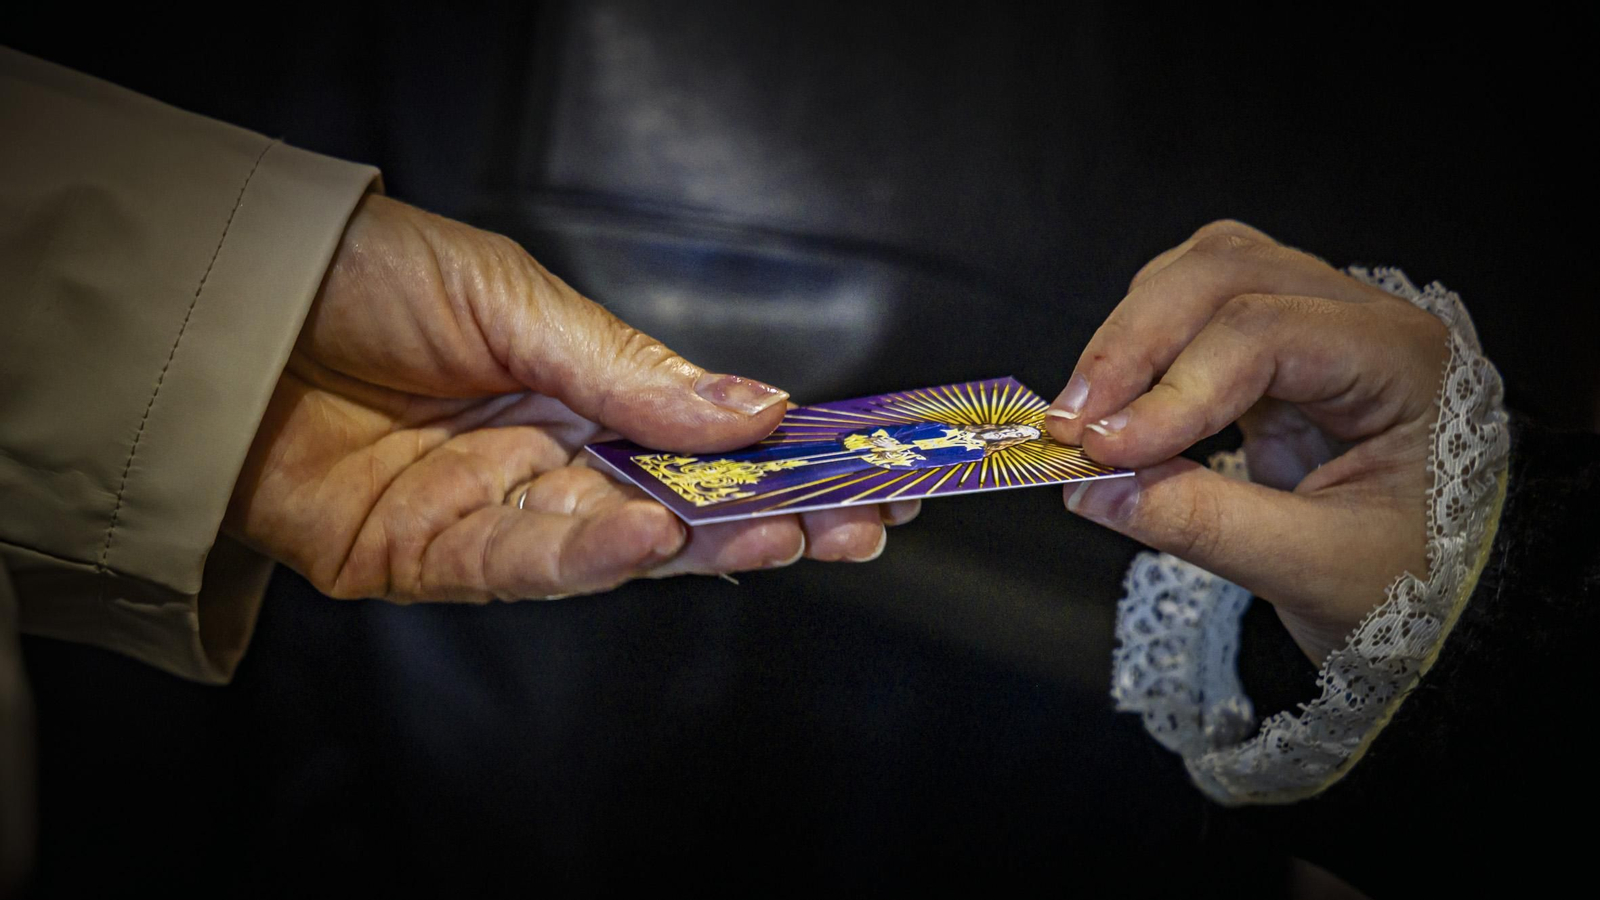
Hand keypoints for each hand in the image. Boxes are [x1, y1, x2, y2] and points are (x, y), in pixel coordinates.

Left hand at [225, 195, 916, 601]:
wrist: (222, 302)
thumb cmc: (365, 275)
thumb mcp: (516, 300)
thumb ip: (632, 370)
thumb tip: (759, 409)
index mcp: (578, 394)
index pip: (704, 438)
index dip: (787, 458)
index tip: (871, 466)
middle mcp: (546, 462)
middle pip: (680, 507)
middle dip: (774, 519)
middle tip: (862, 524)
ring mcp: (491, 515)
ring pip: (616, 548)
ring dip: (700, 545)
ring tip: (781, 533)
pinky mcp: (426, 559)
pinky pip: (523, 567)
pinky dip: (589, 556)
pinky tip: (647, 534)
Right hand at [1046, 221, 1447, 662]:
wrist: (1442, 594)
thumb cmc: (1409, 582)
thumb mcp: (1315, 568)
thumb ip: (1203, 524)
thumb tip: (1091, 490)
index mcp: (1403, 360)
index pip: (1266, 332)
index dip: (1173, 389)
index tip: (1102, 451)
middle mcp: (1362, 318)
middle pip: (1225, 273)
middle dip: (1133, 344)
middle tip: (1068, 423)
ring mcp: (1316, 323)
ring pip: (1201, 275)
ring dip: (1130, 337)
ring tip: (1083, 415)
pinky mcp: (1272, 349)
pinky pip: (1192, 315)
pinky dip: (1141, 352)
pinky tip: (1116, 407)